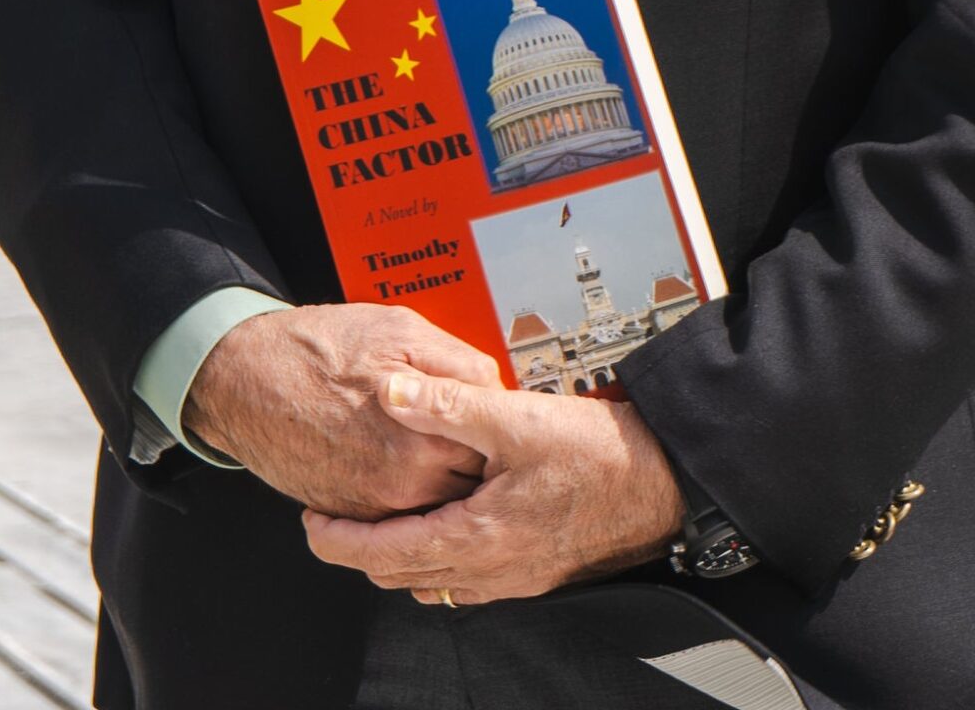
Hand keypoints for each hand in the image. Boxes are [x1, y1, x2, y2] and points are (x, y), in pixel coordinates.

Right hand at [183, 304, 499, 519]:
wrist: (245, 378)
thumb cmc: (318, 347)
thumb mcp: (401, 330)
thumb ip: (458, 363)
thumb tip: (494, 386)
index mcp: (429, 435)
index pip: (495, 446)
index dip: (496, 424)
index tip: (492, 413)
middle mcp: (408, 482)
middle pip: (472, 484)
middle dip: (476, 458)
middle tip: (466, 429)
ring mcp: (378, 506)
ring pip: (437, 506)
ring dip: (443, 480)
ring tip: (429, 441)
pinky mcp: (351, 516)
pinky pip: (399, 516)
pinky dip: (407, 495)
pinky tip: (397, 458)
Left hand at [303, 368, 683, 604]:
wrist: (664, 483)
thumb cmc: (597, 453)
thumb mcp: (515, 418)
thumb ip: (446, 404)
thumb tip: (388, 390)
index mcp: (476, 537)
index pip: (385, 555)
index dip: (339, 542)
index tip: (309, 524)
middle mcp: (490, 571)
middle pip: (404, 577)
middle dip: (362, 551)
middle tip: (335, 518)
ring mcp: (515, 577)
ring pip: (436, 583)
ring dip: (401, 556)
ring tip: (382, 518)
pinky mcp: (536, 570)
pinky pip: (469, 580)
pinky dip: (440, 559)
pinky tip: (444, 525)